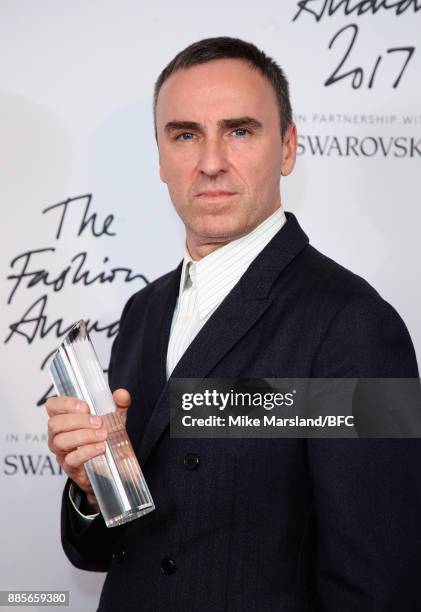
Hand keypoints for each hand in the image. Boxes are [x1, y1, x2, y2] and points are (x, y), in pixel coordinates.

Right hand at [45, 388, 131, 512]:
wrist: (109, 463)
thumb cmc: (103, 435)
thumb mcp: (113, 416)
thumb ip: (118, 403)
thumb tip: (122, 394)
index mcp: (64, 417)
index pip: (52, 405)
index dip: (66, 404)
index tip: (86, 407)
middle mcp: (57, 433)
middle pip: (55, 423)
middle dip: (78, 421)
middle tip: (98, 422)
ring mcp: (61, 451)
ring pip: (61, 441)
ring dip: (83, 436)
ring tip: (102, 435)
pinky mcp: (69, 467)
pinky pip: (71, 459)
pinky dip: (87, 452)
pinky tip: (101, 448)